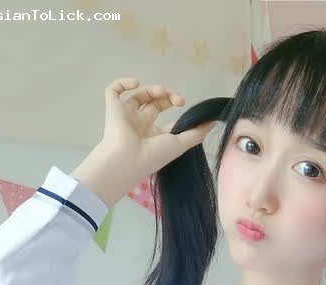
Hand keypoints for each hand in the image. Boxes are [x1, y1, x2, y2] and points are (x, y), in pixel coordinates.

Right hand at [100, 77, 216, 184]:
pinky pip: (113, 90)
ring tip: (161, 92)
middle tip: (178, 99)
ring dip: (151, 89)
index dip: (175, 106)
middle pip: (154, 102)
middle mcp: (140, 124)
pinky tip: (136, 83)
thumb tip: (213, 122)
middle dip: (167, 96)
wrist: (128, 160)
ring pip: (138, 95)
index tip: (186, 104)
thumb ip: (196, 133)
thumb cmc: (153, 155)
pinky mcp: (112, 108)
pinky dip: (123, 83)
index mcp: (154, 134)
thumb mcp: (180, 144)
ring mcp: (126, 116)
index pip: (165, 116)